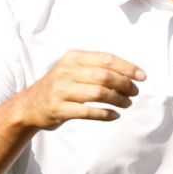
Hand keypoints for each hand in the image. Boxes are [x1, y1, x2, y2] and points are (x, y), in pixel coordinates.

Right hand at [17, 50, 144, 129]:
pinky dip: (105, 114)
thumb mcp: (72, 69)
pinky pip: (88, 112)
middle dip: (124, 84)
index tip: (142, 77)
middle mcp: (65, 72)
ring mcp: (61, 91)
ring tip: (127, 104)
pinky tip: (115, 115)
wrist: (30, 106)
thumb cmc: (59, 86)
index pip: (106, 59)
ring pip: (98, 93)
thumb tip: (129, 74)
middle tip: (134, 92)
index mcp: (72, 58)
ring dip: (118, 100)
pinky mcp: (59, 109)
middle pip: (104, 76)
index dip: (127, 68)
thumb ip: (95, 67)